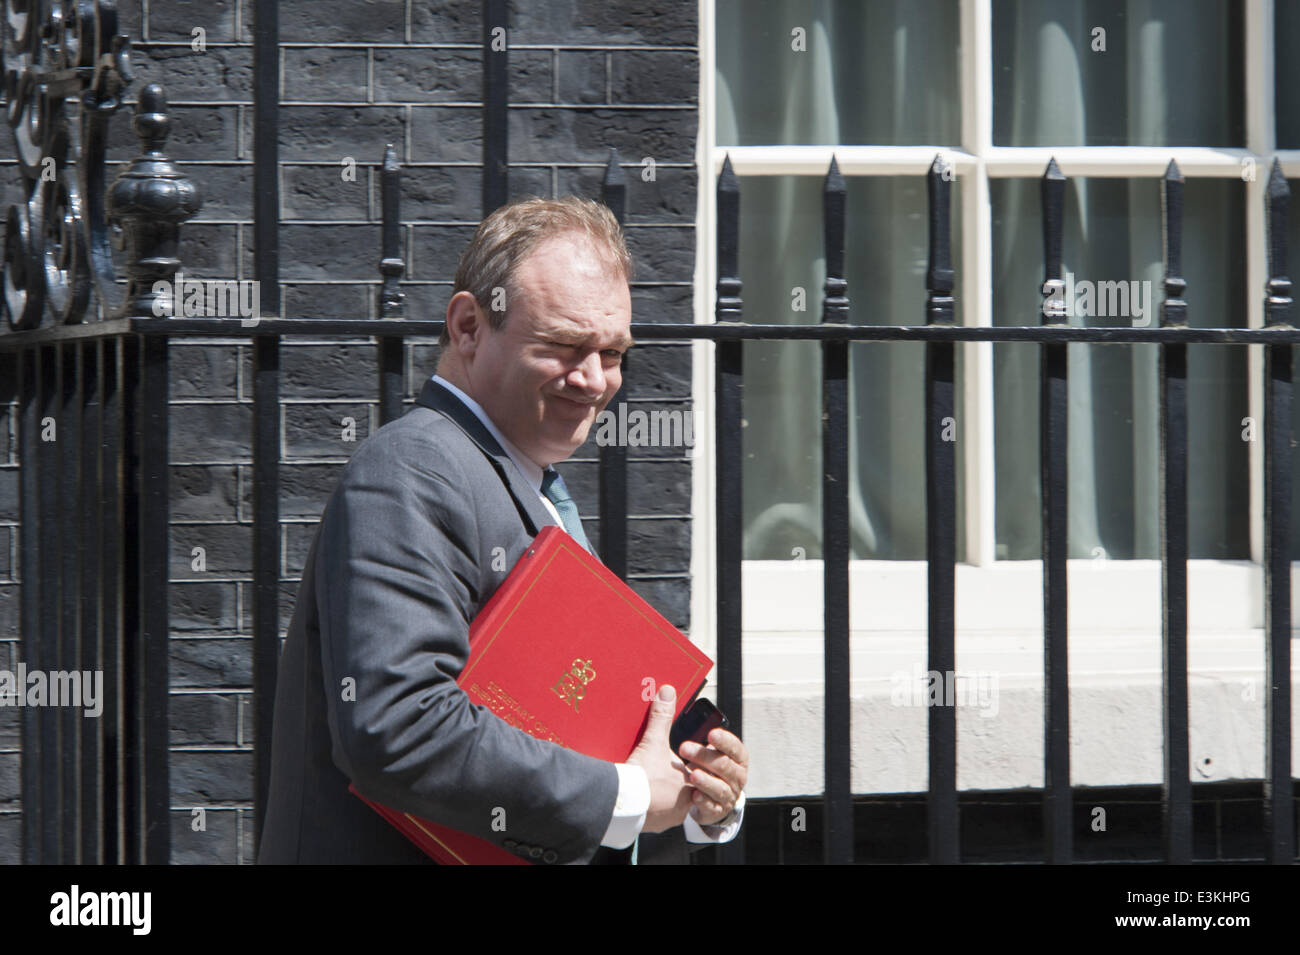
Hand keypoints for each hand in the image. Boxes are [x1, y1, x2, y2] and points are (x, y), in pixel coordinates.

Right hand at [625, 685, 692, 832]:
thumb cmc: (643, 776)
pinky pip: (653, 817)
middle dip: (671, 782)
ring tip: (648, 784)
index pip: (695, 775)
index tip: (672, 761)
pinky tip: (638, 798)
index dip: (683, 766)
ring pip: (669, 806)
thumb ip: (662, 717)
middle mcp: (683, 806)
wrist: (621, 803)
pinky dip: (648, 808)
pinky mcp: (651, 827)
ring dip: (660, 796)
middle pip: (682, 791)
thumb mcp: (653, 741)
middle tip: (659, 772)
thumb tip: (667, 692)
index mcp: (689, 785)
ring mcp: (667, 820)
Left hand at [679, 728, 747, 826]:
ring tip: (691, 774)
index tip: (711, 734)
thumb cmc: (698, 765)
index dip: (725, 740)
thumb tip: (666, 693)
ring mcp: (727, 795)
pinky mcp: (716, 810)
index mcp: (735, 757)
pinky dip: (703, 800)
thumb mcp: (691, 743)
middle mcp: (735, 776)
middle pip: (725, 765)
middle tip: (685, 749)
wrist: (699, 797)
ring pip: (720, 787)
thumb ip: (677, 721)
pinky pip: (711, 806)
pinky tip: (693, 795)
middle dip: (705, 756)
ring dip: (706, 780)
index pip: (735, 747)